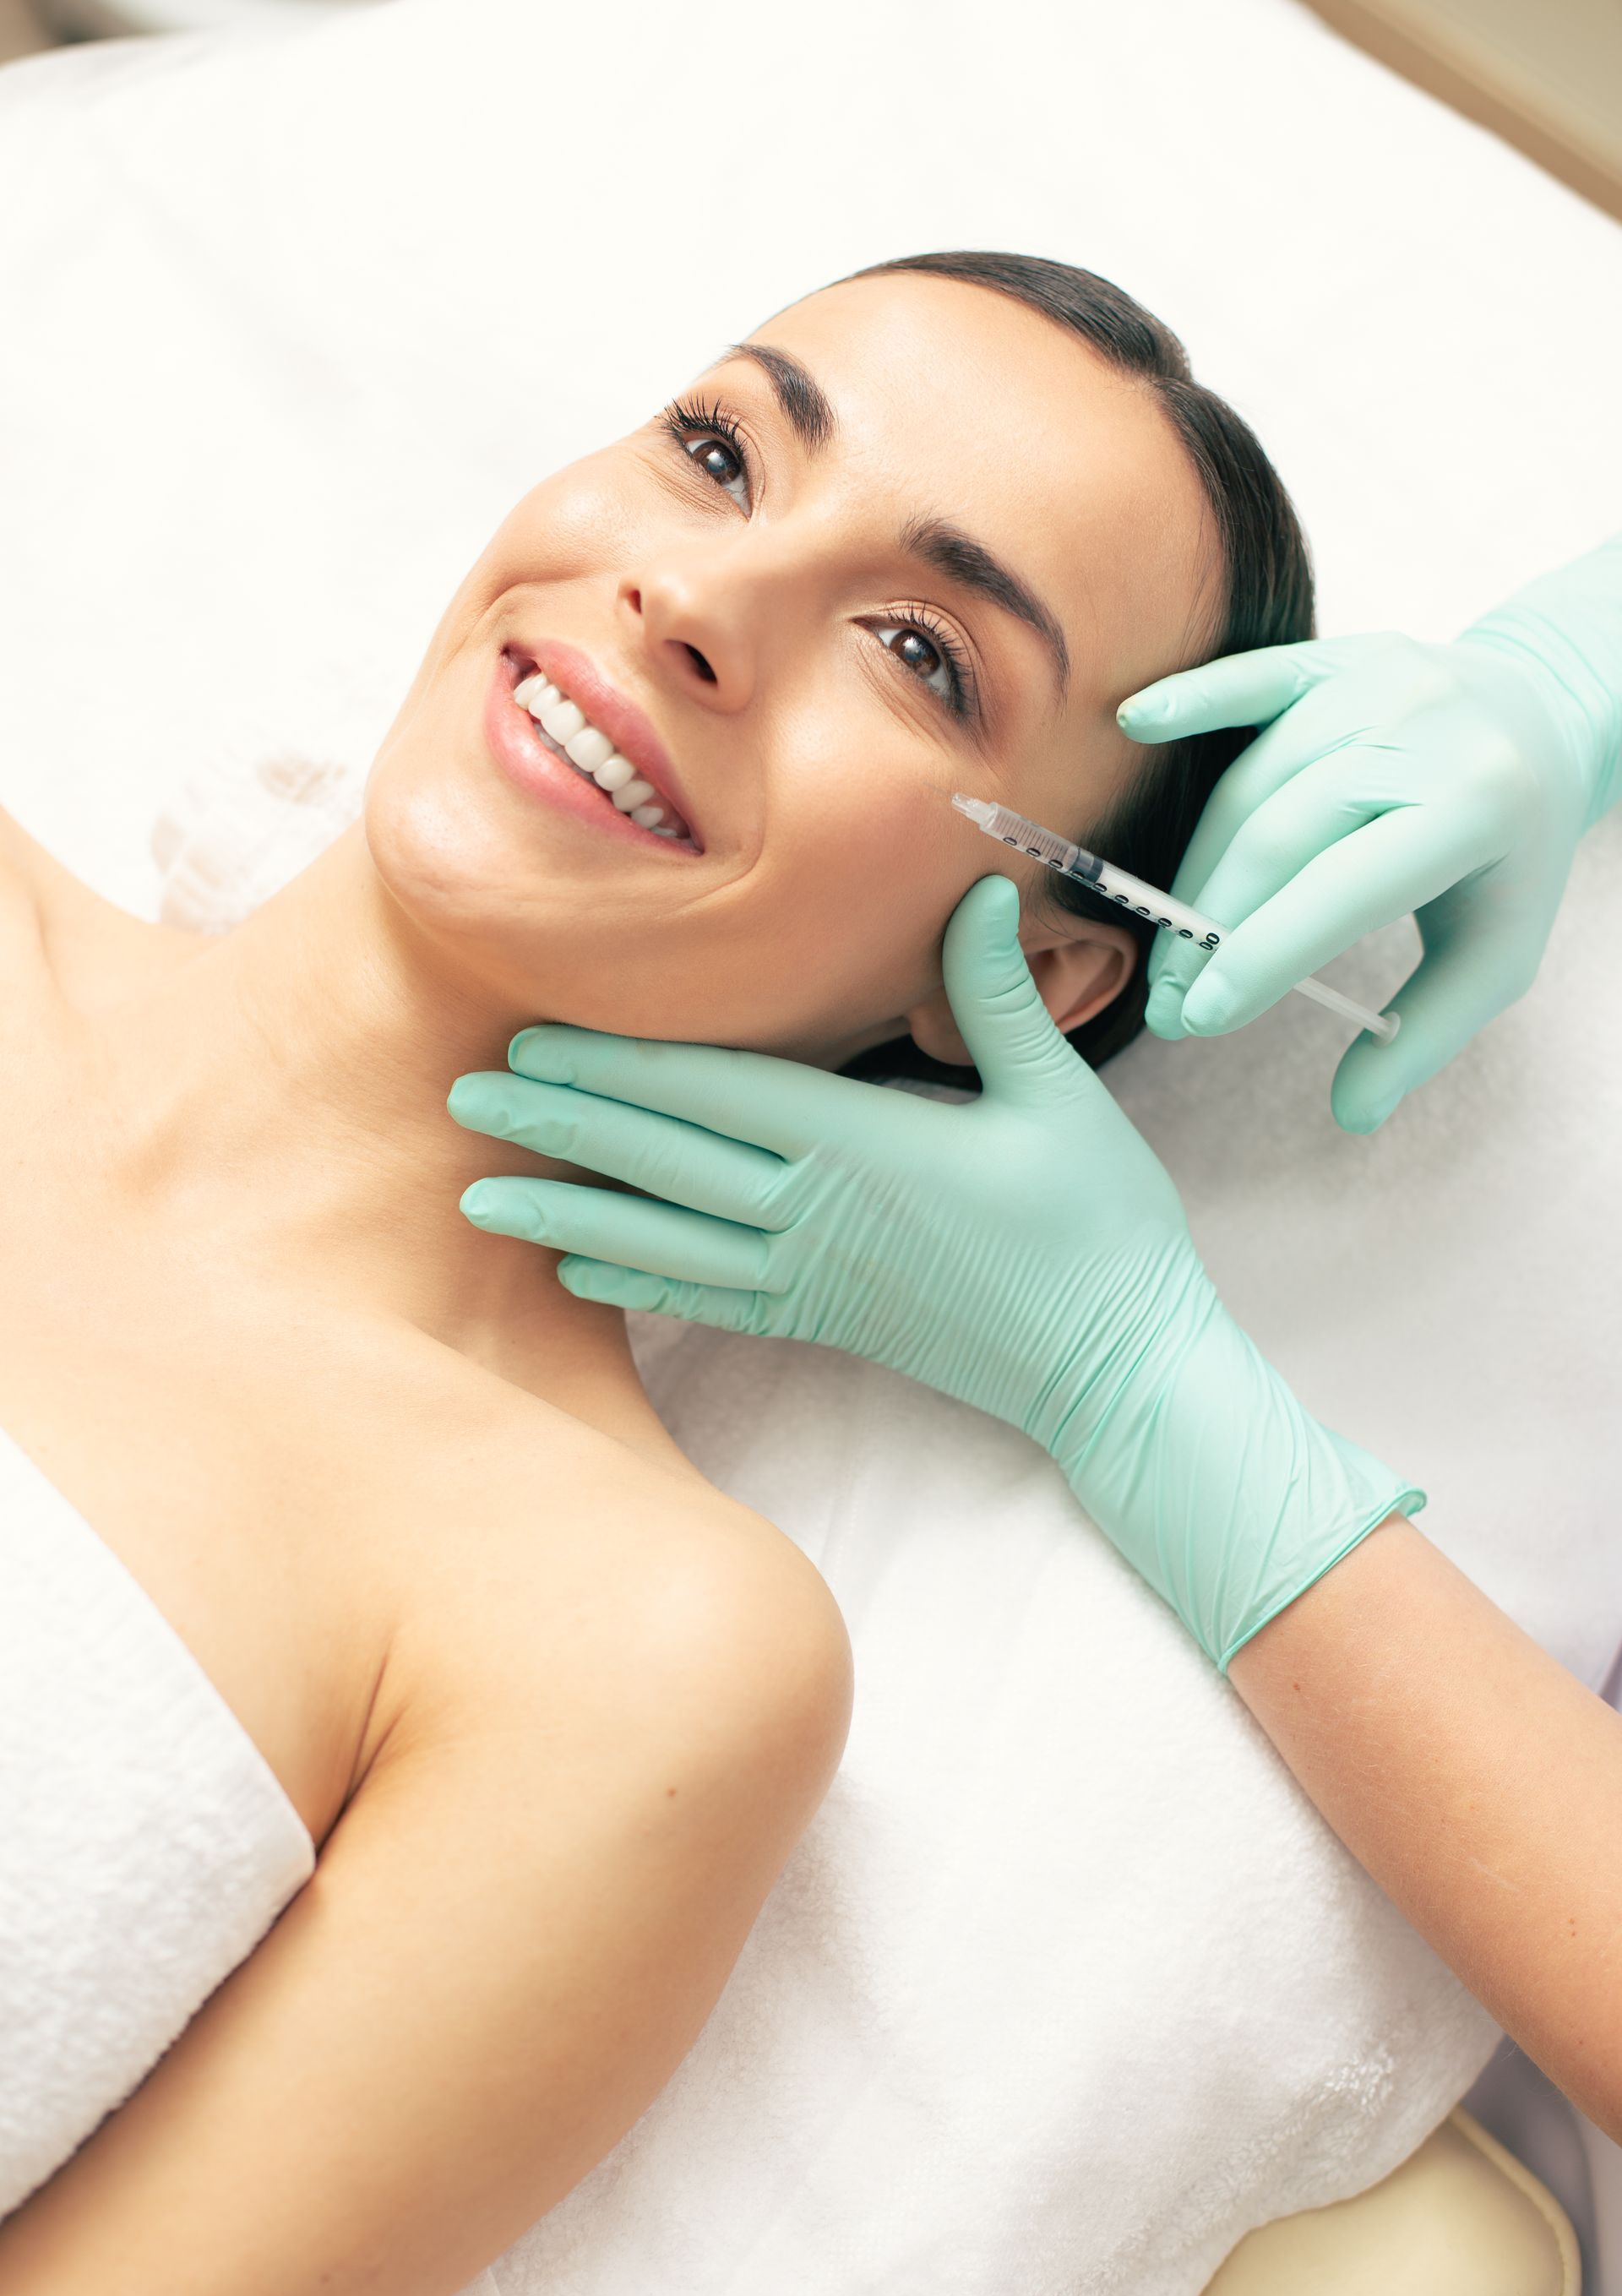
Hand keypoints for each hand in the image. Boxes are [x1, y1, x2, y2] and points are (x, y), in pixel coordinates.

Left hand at [449, 877, 1415, 1668]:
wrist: (1115, 1366)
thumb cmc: (1097, 1227)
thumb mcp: (1060, 1097)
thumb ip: (998, 997)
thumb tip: (978, 889)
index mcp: (863, 1145)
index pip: (711, 1094)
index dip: (614, 1063)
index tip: (533, 1035)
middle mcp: (816, 1211)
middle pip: (661, 1159)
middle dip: (558, 1124)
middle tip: (462, 1097)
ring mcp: (810, 1276)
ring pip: (660, 1236)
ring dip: (564, 1212)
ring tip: (476, 1200)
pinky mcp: (819, 1322)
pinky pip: (703, 1301)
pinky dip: (631, 1283)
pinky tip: (572, 1270)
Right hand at [1122, 539, 1621, 1131]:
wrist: (1548, 720)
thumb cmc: (1511, 857)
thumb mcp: (1496, 956)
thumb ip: (1425, 1037)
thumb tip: (1353, 1116)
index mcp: (1475, 806)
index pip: (1343, 890)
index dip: (1263, 955)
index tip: (1201, 1016)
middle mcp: (1423, 731)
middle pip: (1278, 837)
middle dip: (1209, 930)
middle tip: (1169, 1004)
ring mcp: (1378, 681)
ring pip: (1251, 785)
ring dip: (1194, 873)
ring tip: (1168, 951)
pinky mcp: (1341, 654)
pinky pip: (1251, 680)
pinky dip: (1191, 700)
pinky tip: (1136, 722)